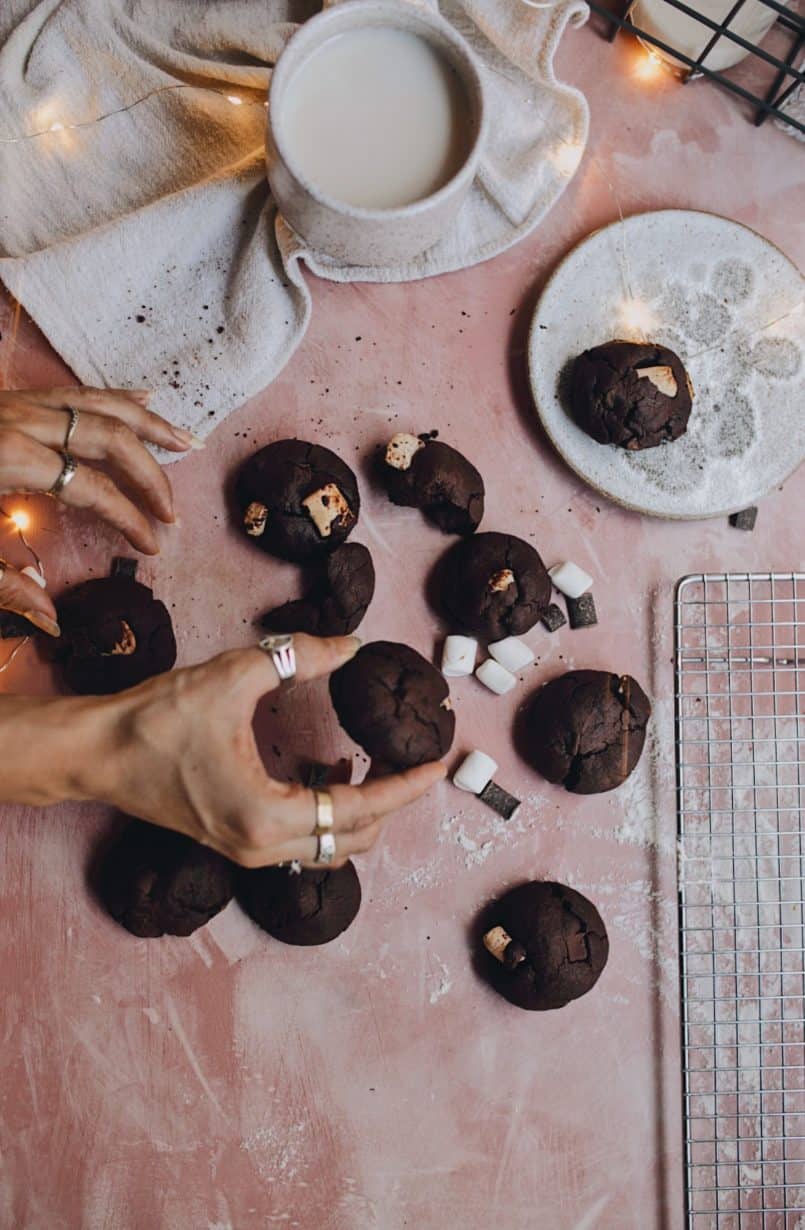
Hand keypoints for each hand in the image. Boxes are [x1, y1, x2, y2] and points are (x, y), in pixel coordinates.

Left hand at [0, 386, 198, 636]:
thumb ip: (3, 581)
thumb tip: (50, 617)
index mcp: (9, 457)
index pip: (93, 487)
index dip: (129, 518)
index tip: (152, 545)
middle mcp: (18, 420)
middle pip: (108, 437)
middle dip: (149, 473)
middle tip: (171, 510)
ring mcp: (12, 402)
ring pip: (98, 403)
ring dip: (147, 424)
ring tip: (187, 441)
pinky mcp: (6, 398)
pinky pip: (73, 390)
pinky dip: (113, 397)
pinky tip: (145, 401)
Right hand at [87, 634, 446, 867]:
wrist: (95, 752)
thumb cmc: (155, 719)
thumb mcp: (233, 676)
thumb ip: (299, 657)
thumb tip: (351, 646)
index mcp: (267, 814)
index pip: (359, 809)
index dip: (405, 786)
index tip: (438, 764)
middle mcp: (262, 846)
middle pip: (353, 839)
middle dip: (392, 803)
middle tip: (416, 764)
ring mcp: (246, 851)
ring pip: (328, 848)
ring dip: (360, 814)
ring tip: (378, 767)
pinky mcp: (234, 842)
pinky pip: (301, 841)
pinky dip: (328, 816)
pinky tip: (329, 774)